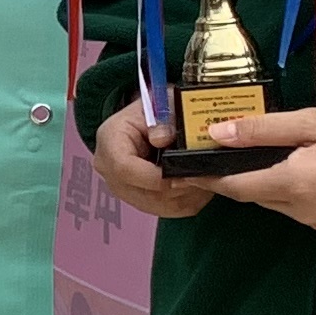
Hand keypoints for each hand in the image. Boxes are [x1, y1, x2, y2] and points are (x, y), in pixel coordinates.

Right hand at [89, 102, 213, 220]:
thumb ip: (164, 120)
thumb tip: (163, 139)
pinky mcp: (140, 201)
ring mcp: (124, 189)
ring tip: (206, 177)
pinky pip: (168, 210)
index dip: (156, 176)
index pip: (124, 169)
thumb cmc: (155, 111)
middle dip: (178, 187)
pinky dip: (189, 200)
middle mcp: (110, 171)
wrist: (150, 121)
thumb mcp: (162, 104)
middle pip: (143, 193)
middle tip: (205, 175)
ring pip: (159, 205)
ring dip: (186, 195)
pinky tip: (200, 184)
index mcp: (110, 143)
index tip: (184, 173)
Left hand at [201, 105, 315, 232]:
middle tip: (221, 147)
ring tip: (259, 151)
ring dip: (262, 181)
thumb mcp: (314, 122)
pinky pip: (295, 207)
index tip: (182, 167)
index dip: (207, 176)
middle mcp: (302, 212)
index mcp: (294, 186)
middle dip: (235, 174)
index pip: (234, 186)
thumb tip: (217, 134)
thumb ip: (262, 130)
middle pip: (252, 194)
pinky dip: (286, 188)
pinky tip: (296, 165)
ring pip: (273, 201)